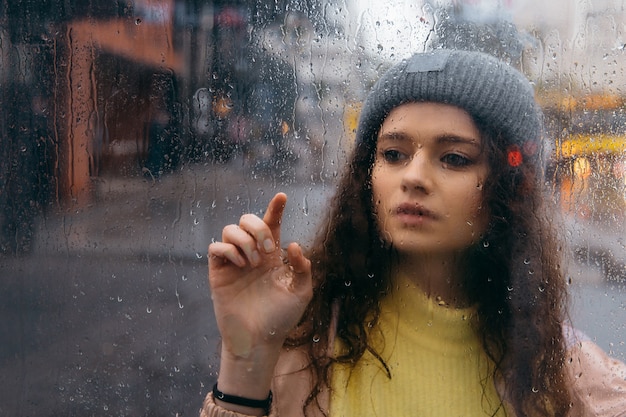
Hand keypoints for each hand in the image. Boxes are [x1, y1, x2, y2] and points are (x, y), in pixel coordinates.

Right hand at [208, 192, 311, 396]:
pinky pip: (216, 247)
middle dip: (259, 226)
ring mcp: (234, 262)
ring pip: (230, 229)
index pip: (272, 224)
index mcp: (272, 256)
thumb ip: (302, 267)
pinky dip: (229, 250)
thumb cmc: (280, 318)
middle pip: (247, 219)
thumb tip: (293, 244)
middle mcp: (252, 254)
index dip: (275, 208)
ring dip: (244, 240)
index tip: (282, 196)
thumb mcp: (301, 292)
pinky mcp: (219, 272)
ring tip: (253, 262)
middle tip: (269, 249)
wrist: (258, 339)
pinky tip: (240, 265)